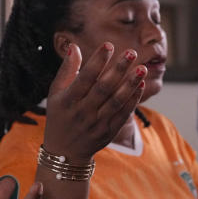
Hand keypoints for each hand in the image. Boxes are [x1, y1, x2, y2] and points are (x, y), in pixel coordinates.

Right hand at [42, 43, 145, 162]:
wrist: (65, 153)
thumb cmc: (60, 116)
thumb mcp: (55, 94)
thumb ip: (66, 70)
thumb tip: (74, 47)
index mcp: (68, 101)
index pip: (84, 78)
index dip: (97, 61)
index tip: (108, 45)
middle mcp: (82, 113)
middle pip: (103, 88)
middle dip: (118, 69)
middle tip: (132, 53)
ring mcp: (96, 124)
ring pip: (116, 102)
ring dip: (130, 84)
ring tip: (142, 69)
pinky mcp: (108, 132)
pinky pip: (123, 114)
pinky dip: (132, 100)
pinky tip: (140, 85)